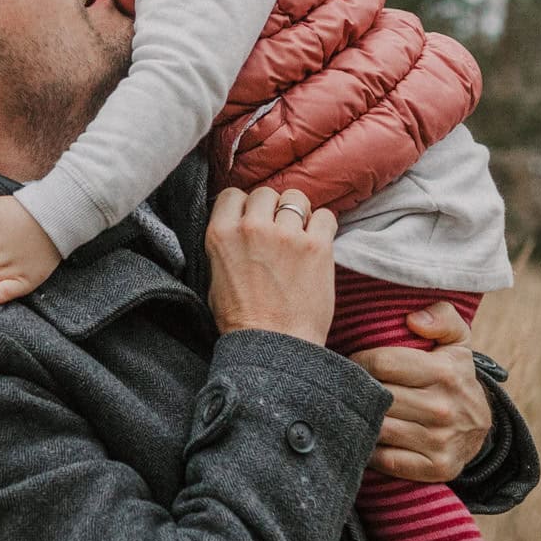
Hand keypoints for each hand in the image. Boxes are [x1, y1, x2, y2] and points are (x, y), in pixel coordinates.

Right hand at [205, 186, 337, 343]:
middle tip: (278, 231)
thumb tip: (236, 228)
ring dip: (298, 214)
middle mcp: (252, 228)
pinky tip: (317, 243)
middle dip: (272, 208)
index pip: (232, 194)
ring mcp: (285, 235)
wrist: (275, 348)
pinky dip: (322, 226)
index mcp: (221, 235)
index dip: (244, 206)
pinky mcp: (316, 246)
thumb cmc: (243, 322)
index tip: (252, 219)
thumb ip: (225, 246)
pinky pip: (325, 215)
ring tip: (299, 236)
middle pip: (265, 193)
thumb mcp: (214, 280)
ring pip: (295, 198)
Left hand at [352, 303, 490, 480]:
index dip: (359, 361)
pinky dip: (369, 449)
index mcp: (446, 372)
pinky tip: (366, 435)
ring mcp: (440, 441)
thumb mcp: (456, 341)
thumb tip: (414, 320)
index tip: (354, 363)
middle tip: (345, 386)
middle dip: (356, 389)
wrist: (480, 427)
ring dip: (359, 418)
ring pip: (378, 428)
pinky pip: (384, 459)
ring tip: (351, 408)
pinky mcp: (436, 468)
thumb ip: (442, 317)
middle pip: (377, 397)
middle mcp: (444, 408)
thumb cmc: (454, 376)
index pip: (382, 363)